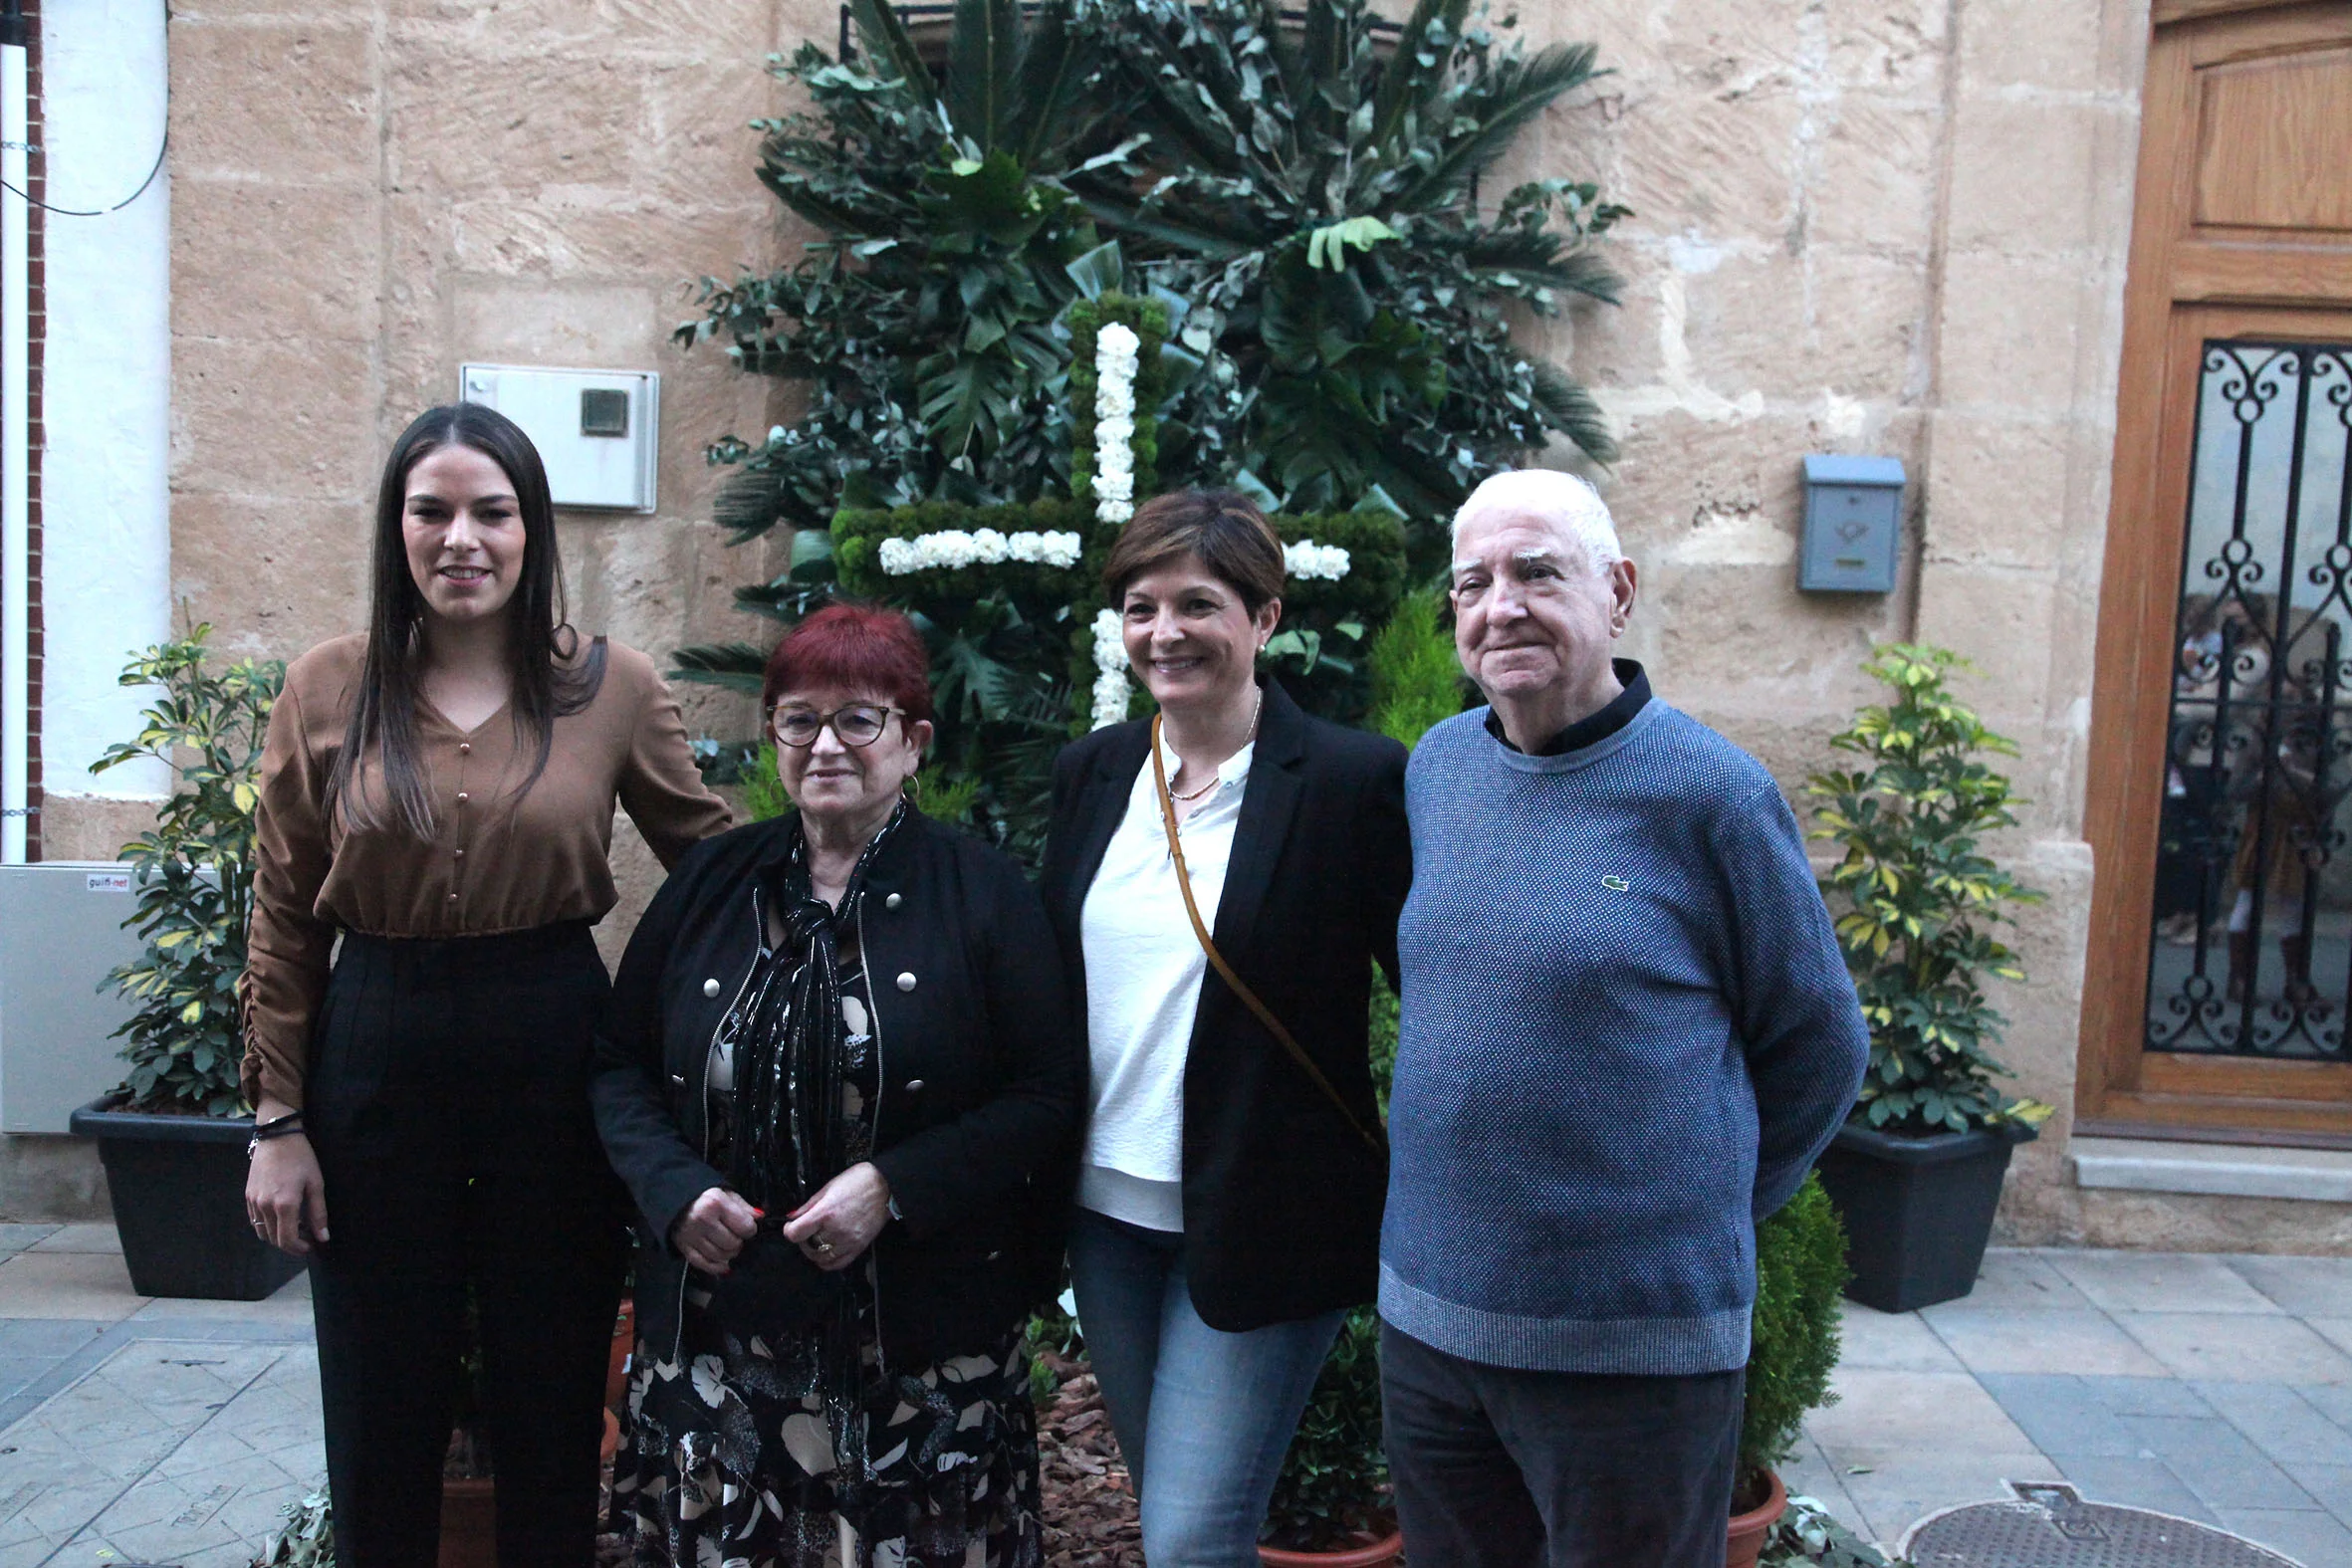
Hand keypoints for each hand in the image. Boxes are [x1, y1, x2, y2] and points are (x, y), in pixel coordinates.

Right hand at [246, 1129, 328, 1256]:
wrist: (276, 1137)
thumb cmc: (301, 1158)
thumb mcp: (316, 1184)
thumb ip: (318, 1213)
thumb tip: (323, 1238)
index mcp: (284, 1205)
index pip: (287, 1240)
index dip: (299, 1249)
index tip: (310, 1247)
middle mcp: (265, 1206)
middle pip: (273, 1239)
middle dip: (290, 1244)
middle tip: (305, 1238)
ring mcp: (253, 1202)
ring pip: (262, 1232)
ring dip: (277, 1236)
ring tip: (294, 1227)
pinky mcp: (247, 1196)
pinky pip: (254, 1220)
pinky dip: (266, 1225)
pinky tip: (280, 1217)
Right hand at [673, 1187, 759, 1274]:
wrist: (675, 1198)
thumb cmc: (705, 1195)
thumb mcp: (726, 1194)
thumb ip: (744, 1207)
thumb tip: (759, 1219)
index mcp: (715, 1203)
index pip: (745, 1227)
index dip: (750, 1229)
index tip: (746, 1227)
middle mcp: (702, 1220)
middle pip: (732, 1244)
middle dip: (739, 1242)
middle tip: (735, 1236)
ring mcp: (691, 1235)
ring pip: (720, 1257)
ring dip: (729, 1254)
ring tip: (727, 1245)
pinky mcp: (683, 1247)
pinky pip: (704, 1264)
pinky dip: (716, 1267)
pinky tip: (723, 1263)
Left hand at [780, 1162, 890, 1272]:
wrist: (886, 1186)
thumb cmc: (859, 1181)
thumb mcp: (829, 1186)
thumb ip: (809, 1205)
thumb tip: (793, 1217)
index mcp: (826, 1212)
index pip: (795, 1233)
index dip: (789, 1230)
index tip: (791, 1226)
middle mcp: (836, 1230)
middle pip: (807, 1246)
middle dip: (802, 1239)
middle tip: (806, 1230)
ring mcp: (848, 1241)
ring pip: (820, 1257)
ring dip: (814, 1250)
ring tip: (817, 1239)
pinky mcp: (859, 1247)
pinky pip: (837, 1263)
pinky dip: (828, 1261)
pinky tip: (827, 1250)